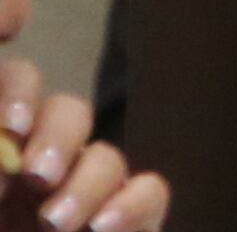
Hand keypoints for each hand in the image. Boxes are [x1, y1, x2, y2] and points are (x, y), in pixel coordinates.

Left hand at [0, 63, 168, 231]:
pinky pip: (151, 191)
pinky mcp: (129, 220)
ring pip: (107, 156)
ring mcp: (87, 195)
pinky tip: (101, 227)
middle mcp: (43, 168)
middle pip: (68, 112)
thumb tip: (4, 142)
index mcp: (5, 156)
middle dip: (58, 137)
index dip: (19, 90)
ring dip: (87, 184)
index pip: (14, 90)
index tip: (13, 127)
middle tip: (38, 176)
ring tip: (55, 224)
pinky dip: (133, 205)